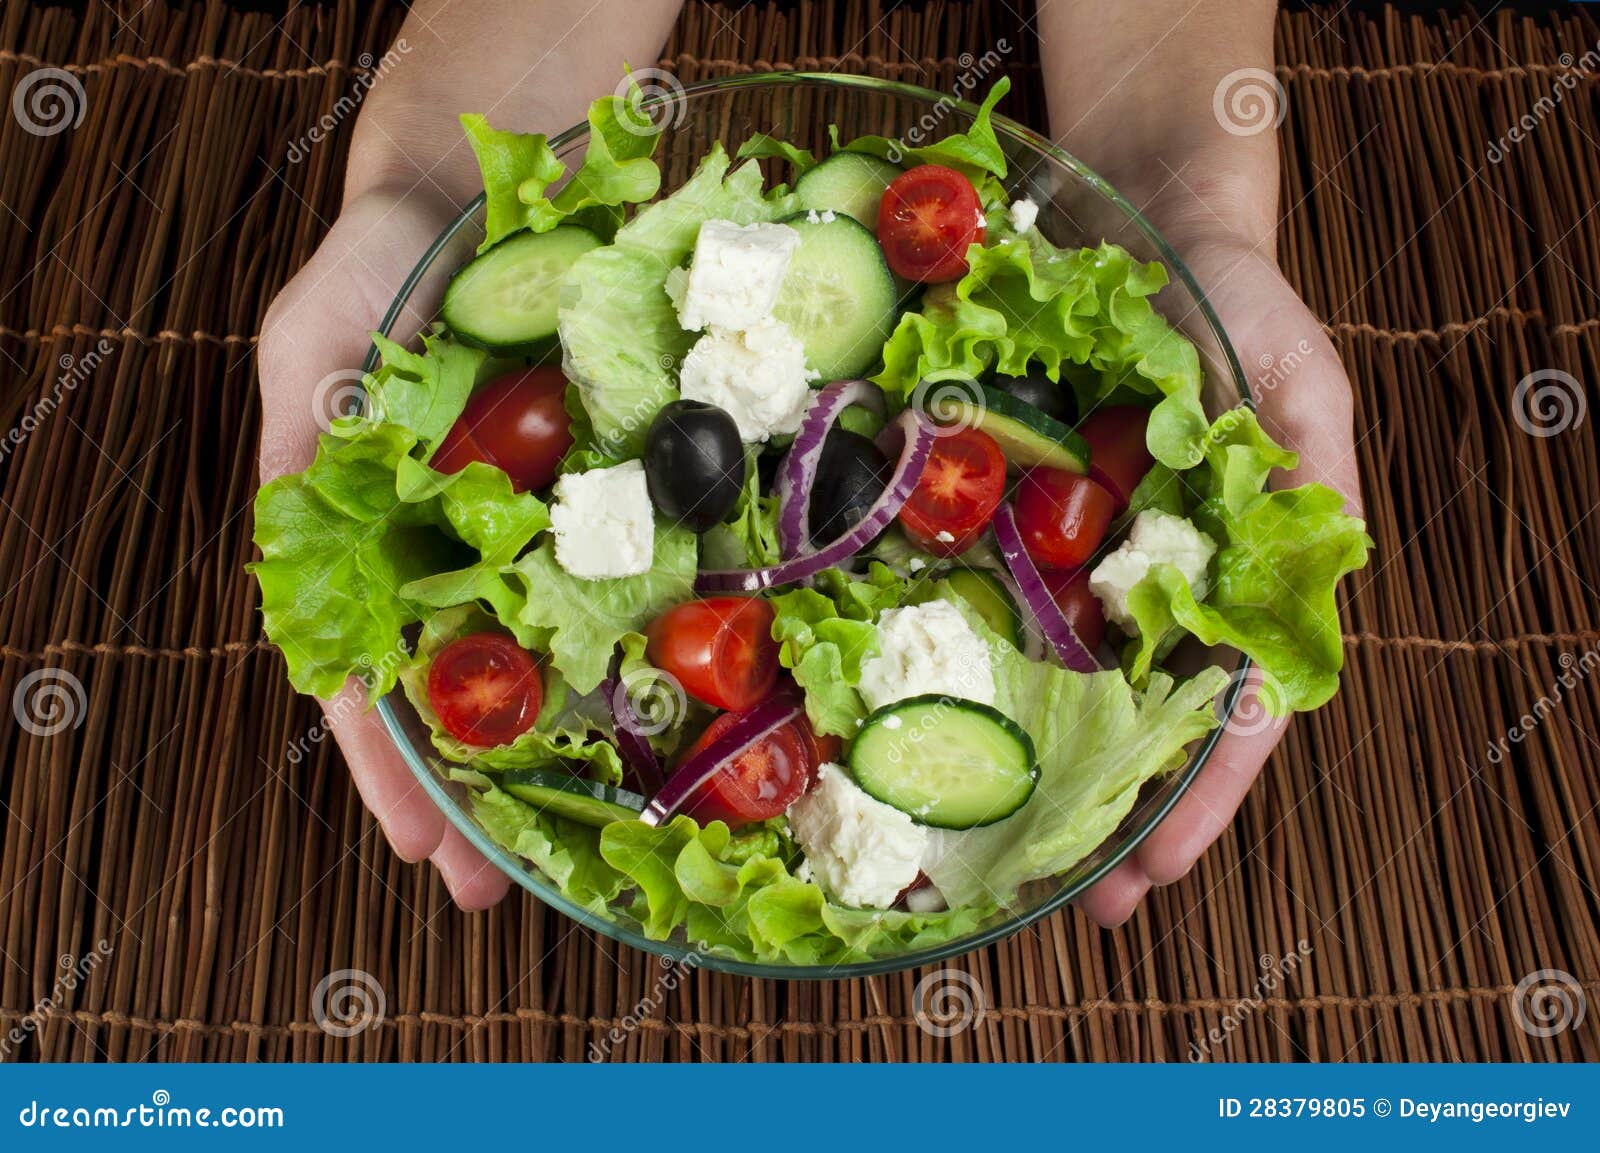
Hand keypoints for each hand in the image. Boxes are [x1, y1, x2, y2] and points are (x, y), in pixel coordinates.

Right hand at [255, 0, 681, 908]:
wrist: (490, 183)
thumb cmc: (381, 268)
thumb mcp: (310, 345)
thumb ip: (297, 447)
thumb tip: (295, 548)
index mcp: (369, 542)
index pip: (366, 679)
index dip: (391, 767)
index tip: (424, 846)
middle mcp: (451, 553)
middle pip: (457, 695)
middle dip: (473, 794)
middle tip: (496, 891)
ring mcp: (533, 530)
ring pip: (539, 658)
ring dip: (554, 750)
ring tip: (576, 842)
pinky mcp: (606, 492)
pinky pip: (625, 577)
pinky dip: (632, 648)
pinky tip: (658, 710)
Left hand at [1039, 0, 1361, 923]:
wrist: (1141, 222)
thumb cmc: (1235, 301)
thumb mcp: (1299, 381)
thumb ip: (1316, 478)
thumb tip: (1318, 568)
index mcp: (1241, 577)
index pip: (1234, 712)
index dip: (1202, 798)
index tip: (1155, 871)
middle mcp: (1160, 585)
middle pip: (1144, 725)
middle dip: (1114, 820)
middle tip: (1068, 903)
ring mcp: (1085, 559)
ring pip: (1067, 684)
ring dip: (1038, 770)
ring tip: (997, 855)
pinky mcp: (1019, 520)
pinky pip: (992, 599)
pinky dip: (970, 663)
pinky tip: (930, 718)